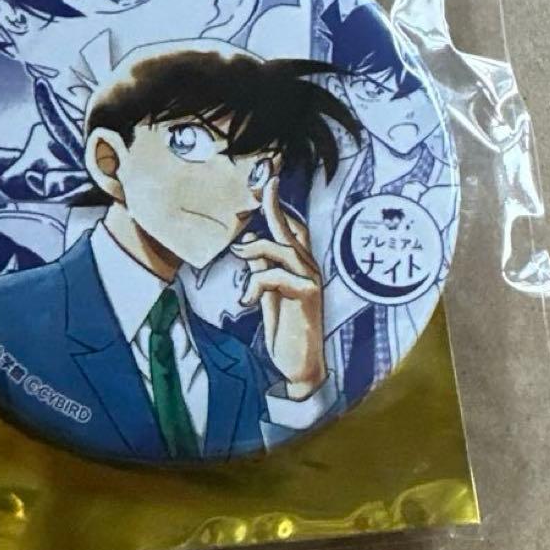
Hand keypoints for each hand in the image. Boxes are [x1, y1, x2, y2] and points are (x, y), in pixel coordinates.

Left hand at [232, 177, 326, 399]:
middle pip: (292, 229)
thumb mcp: (268, 295)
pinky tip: (245, 300)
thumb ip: (263, 270)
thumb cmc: (285, 329)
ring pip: (283, 249)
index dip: (278, 205)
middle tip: (263, 183)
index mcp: (300, 266)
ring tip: (239, 253)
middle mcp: (309, 269)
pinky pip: (279, 277)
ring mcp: (311, 282)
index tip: (265, 181)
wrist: (299, 368)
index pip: (291, 228)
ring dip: (257, 247)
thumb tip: (250, 246)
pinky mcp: (307, 298)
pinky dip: (256, 283)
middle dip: (275, 205)